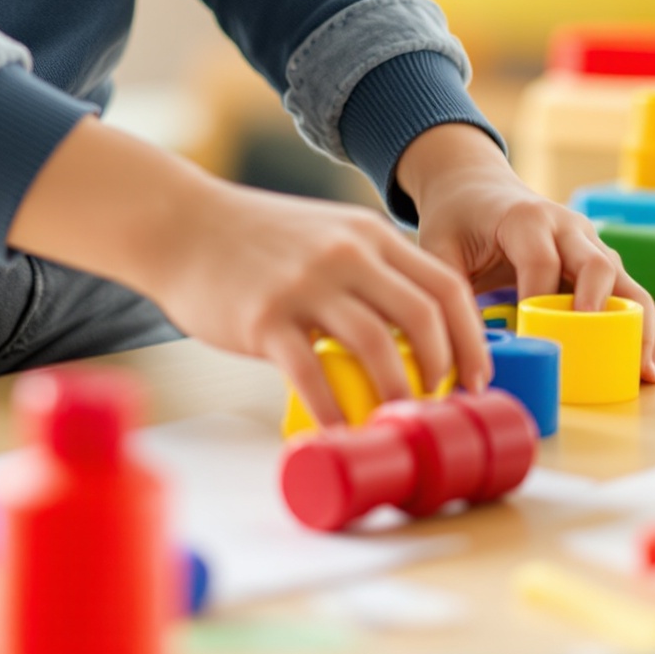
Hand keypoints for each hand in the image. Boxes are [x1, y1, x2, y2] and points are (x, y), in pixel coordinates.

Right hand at [6, 118, 493, 425]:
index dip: (471, 338)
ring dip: (397, 394)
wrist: (180, 224)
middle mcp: (346, 253)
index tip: (474, 377)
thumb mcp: (324, 233)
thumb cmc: (252, 240)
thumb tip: (407, 334)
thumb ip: (366, 270)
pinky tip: (338, 429)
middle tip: (439, 405)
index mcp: (368, 234)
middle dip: (443, 371)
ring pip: (377, 347)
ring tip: (395, 420)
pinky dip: (334, 410)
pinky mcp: (265, 317)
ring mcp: (306, 284)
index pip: (446, 286)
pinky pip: (313, 375)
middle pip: (424, 317)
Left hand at [399, 123, 654, 383]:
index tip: (532, 336)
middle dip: (601, 309)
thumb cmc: (457, 218)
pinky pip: (629, 293)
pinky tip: (654, 363)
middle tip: (600, 351)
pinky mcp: (600, 261)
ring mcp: (590, 244)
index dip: (540, 300)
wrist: (476, 187)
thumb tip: (459, 349)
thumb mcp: (437, 244)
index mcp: (526, 218)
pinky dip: (644, 326)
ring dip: (640, 325)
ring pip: (625, 282)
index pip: (541, 261)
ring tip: (650, 370)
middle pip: (597, 265)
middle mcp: (567, 227)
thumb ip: (446, 288)